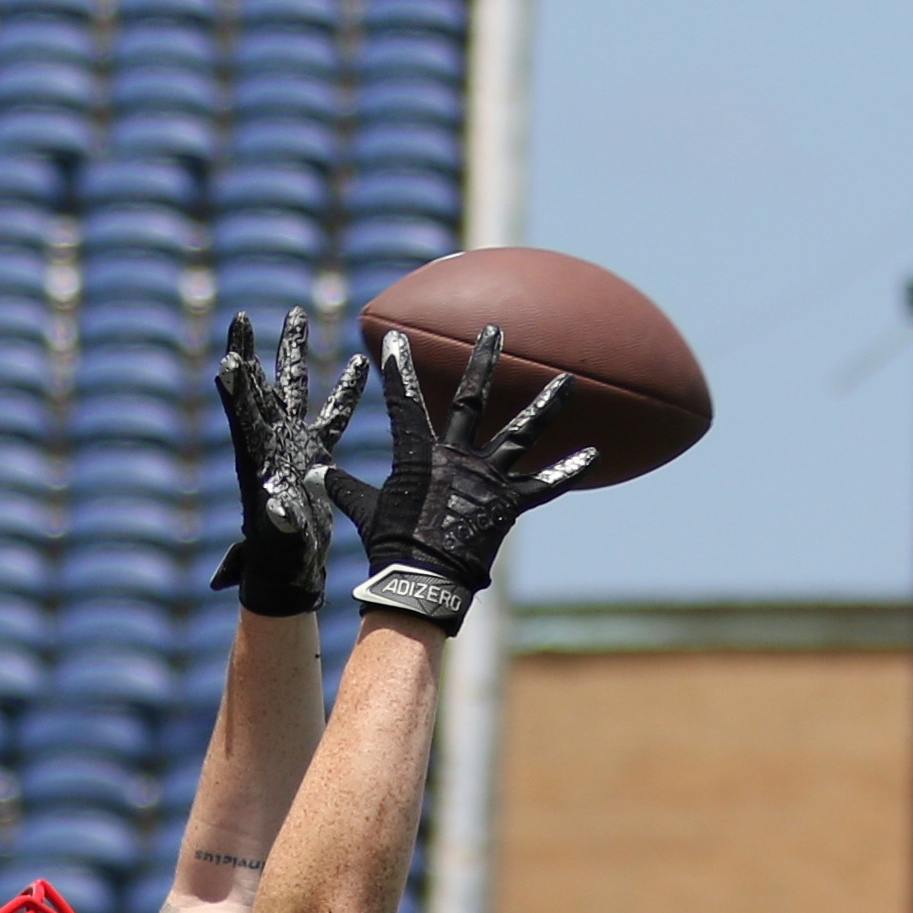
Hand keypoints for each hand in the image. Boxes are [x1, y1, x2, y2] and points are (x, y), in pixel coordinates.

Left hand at [211, 308, 366, 616]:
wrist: (292, 567)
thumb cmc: (282, 556)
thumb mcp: (282, 538)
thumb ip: (282, 521)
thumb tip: (281, 507)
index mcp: (258, 459)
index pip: (244, 414)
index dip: (237, 386)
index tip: (230, 356)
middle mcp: (270, 443)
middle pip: (259, 388)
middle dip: (251, 352)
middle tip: (241, 318)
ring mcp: (292, 443)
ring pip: (292, 388)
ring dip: (293, 352)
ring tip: (297, 313)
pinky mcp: (314, 452)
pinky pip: (332, 415)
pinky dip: (345, 391)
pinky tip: (359, 363)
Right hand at [329, 326, 596, 632]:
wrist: (421, 582)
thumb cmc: (390, 549)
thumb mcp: (363, 511)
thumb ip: (345, 488)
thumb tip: (319, 474)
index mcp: (419, 454)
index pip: (405, 401)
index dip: (400, 368)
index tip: (397, 337)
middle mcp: (456, 456)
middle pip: (472, 398)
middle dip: (483, 361)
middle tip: (494, 330)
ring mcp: (486, 478)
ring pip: (522, 432)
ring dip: (547, 405)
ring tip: (568, 379)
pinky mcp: (508, 506)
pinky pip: (544, 486)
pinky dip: (568, 471)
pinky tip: (593, 456)